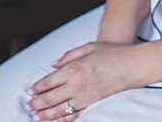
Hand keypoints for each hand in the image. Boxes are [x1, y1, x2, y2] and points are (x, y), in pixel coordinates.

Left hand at [27, 42, 146, 119]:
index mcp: (73, 68)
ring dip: (44, 114)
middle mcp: (75, 84)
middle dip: (36, 103)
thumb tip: (53, 65)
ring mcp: (83, 96)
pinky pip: (72, 115)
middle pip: (48, 99)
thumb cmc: (113, 54)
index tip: (31, 90)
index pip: (47, 82)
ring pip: (57, 110)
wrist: (132, 66)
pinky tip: (54, 120)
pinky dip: (61, 119)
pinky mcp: (91, 104)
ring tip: (36, 115)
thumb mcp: (89, 47)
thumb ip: (69, 55)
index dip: (36, 88)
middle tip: (29, 105)